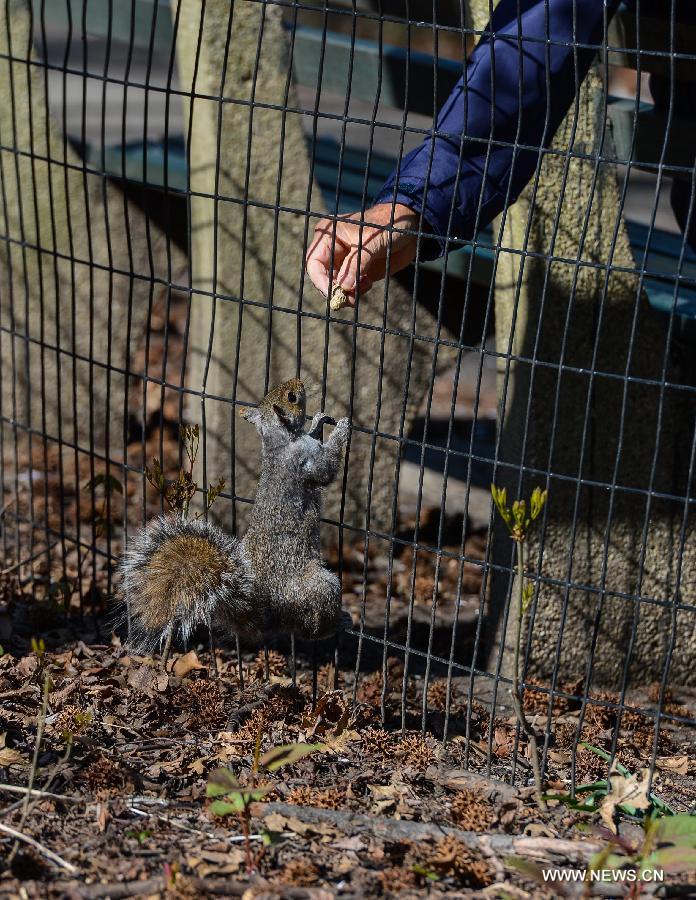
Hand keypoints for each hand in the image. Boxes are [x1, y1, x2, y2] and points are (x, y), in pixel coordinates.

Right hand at [305, 203, 419, 302]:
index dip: (320, 281)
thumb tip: (343, 287)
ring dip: (348, 293)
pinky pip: (349, 289)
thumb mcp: (371, 243)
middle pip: (323, 278)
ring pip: (336, 286)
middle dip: (335, 291)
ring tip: (365, 285)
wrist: (409, 228)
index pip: (314, 263)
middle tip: (351, 299)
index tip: (334, 294)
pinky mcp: (356, 272)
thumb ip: (356, 264)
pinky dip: (357, 291)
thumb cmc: (388, 226)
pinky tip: (368, 282)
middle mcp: (332, 249)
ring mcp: (344, 262)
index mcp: (328, 236)